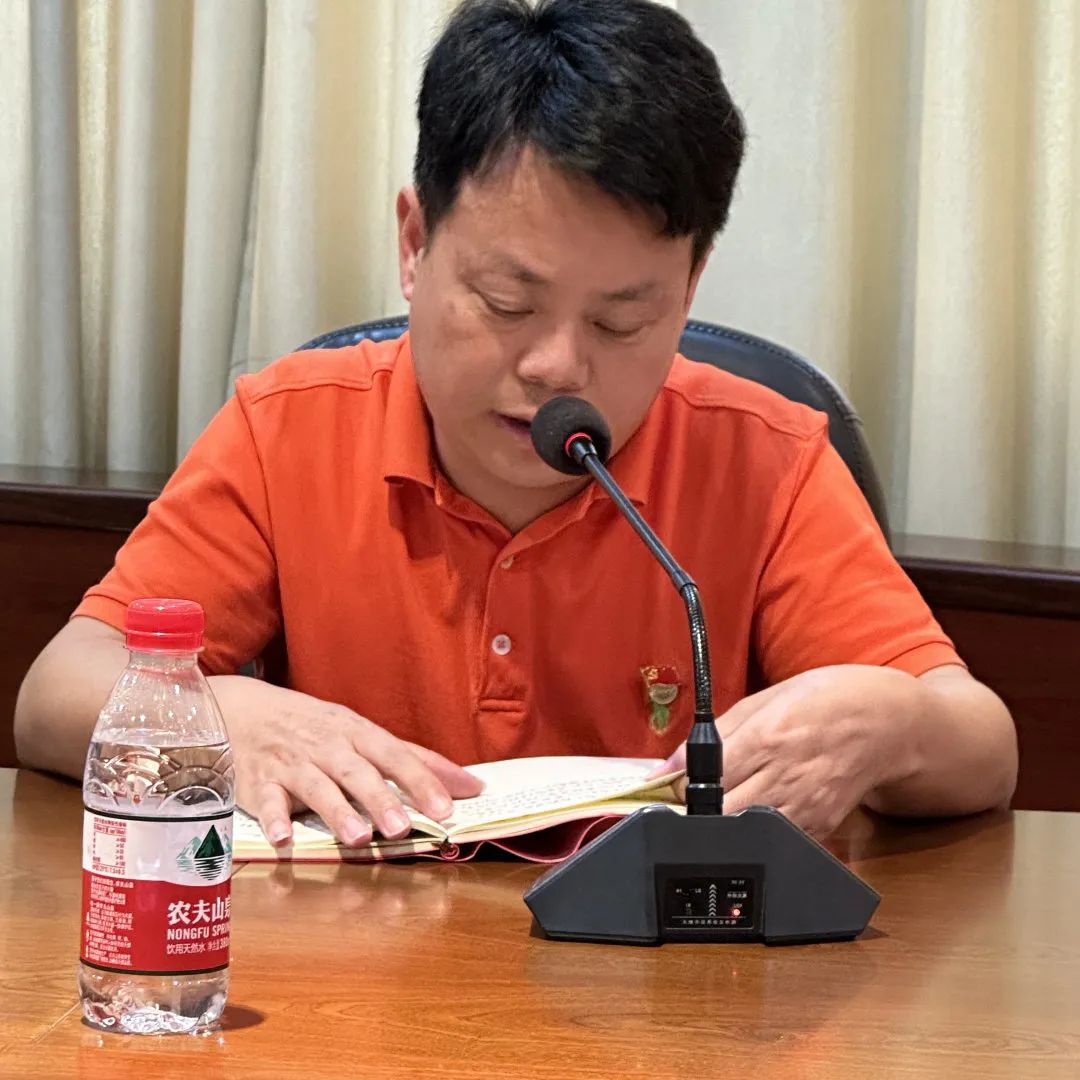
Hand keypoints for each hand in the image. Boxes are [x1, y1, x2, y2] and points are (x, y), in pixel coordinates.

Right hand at [209, 676, 483, 846]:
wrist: (243, 711)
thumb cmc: (314, 727)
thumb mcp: (363, 733)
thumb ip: (415, 760)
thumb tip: (471, 785)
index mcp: (356, 733)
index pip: (395, 755)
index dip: (421, 781)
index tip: (446, 808)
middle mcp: (327, 746)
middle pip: (357, 772)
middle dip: (381, 798)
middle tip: (404, 828)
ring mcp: (291, 763)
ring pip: (316, 787)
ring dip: (337, 811)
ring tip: (358, 837)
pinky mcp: (258, 782)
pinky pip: (265, 801)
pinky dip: (273, 818)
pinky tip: (283, 838)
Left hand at [651, 665, 923, 837]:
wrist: (889, 722)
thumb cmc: (826, 700)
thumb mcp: (766, 698)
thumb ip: (716, 732)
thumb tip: (667, 767)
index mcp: (768, 737)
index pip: (705, 776)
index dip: (676, 787)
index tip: (663, 789)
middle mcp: (786, 776)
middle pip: (721, 812)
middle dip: (694, 812)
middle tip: (684, 804)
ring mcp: (805, 807)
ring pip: (744, 835)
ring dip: (723, 827)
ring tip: (716, 810)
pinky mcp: (819, 829)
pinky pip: (773, 843)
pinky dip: (754, 836)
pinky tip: (751, 816)